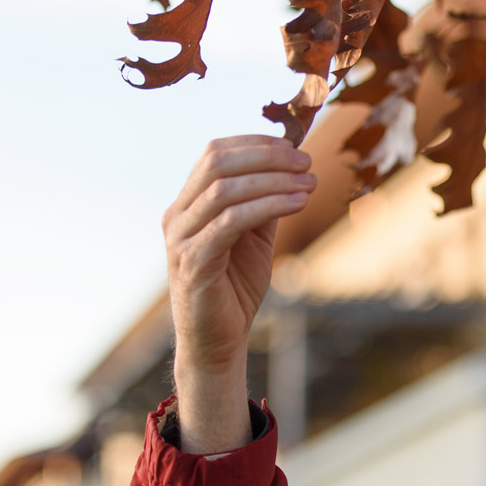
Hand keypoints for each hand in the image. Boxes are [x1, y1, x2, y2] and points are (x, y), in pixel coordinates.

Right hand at [162, 136, 315, 452]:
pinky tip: (296, 204)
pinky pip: (230, 222)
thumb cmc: (234, 289)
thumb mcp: (254, 238)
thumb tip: (291, 168)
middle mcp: (177, 216)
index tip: (295, 146)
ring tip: (309, 183)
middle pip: (216, 163)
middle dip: (266, 156)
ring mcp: (181, 239)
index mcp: (187, 205)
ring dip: (272, 180)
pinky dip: (267, 206)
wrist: (217, 342)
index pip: (214, 153)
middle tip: (306, 162)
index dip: (255, 143)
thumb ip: (263, 204)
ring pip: (224, 190)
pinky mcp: (193, 262)